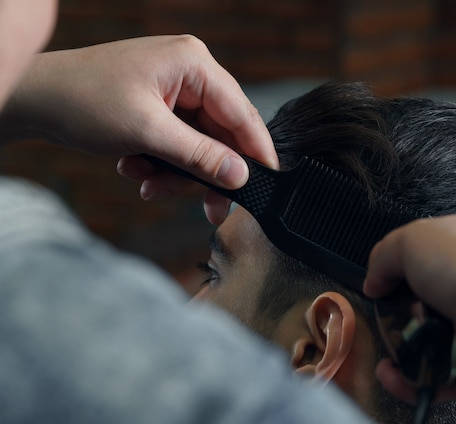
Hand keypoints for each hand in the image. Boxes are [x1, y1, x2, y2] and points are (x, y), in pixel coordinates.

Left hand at [1, 35, 277, 223]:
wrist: (35, 100)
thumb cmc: (84, 101)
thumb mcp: (147, 133)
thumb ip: (200, 156)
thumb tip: (241, 176)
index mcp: (193, 64)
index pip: (241, 113)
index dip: (257, 152)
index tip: (267, 185)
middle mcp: (190, 74)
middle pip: (221, 135)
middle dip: (206, 172)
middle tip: (209, 211)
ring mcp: (175, 90)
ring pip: (199, 145)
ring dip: (178, 172)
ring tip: (148, 183)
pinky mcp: (161, 106)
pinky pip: (179, 144)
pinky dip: (163, 163)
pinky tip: (136, 168)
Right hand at [363, 212, 455, 402]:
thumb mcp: (410, 238)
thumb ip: (384, 255)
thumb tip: (375, 279)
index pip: (434, 252)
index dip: (404, 265)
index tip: (382, 280)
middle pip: (432, 300)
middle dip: (403, 313)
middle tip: (387, 316)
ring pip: (435, 340)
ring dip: (405, 349)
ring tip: (388, 351)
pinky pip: (443, 375)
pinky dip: (416, 379)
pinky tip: (396, 375)